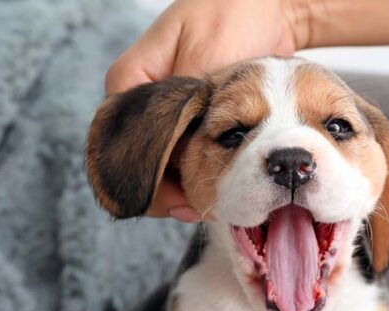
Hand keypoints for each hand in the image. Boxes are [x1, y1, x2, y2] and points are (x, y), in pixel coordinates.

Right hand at [105, 0, 307, 220]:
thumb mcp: (203, 56)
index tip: (176, 200)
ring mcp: (171, 111)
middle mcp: (146, 100)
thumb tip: (174, 157)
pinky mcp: (195, 118)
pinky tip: (219, 190)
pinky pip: (190, 155)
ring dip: (186, 187)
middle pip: (142, 160)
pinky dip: (202, 174)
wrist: (268, 4)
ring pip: (166, 163)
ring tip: (209, 206)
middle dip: (167, 191)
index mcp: (133, 82)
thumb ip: (185, 105)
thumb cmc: (229, 13)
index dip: (146, 181)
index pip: (120, 145)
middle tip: (195, 210)